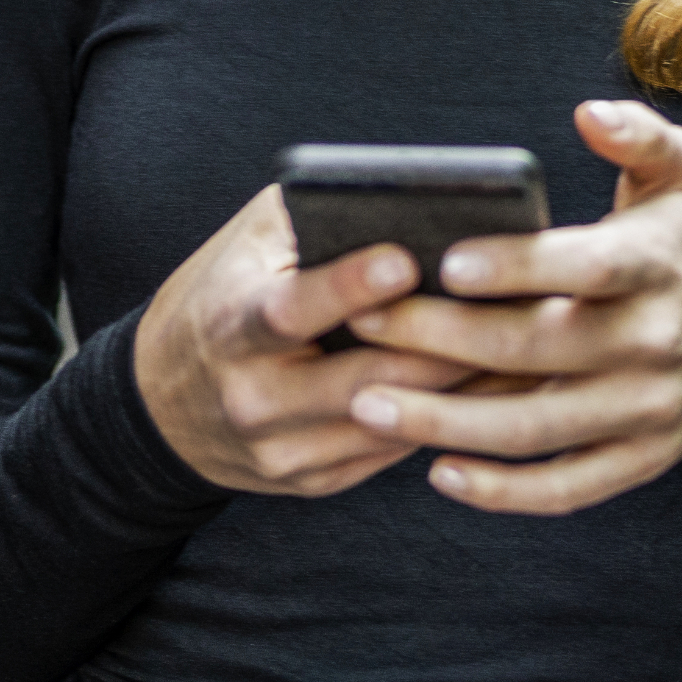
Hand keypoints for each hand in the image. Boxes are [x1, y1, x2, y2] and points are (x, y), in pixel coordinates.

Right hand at [137, 184, 482, 496]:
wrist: (160, 404)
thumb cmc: (219, 299)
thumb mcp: (243, 247)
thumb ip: (308, 218)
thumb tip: (403, 199)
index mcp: (230, 327)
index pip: (290, 309)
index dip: (348, 286)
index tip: (406, 259)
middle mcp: (253, 398)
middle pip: (364, 380)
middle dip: (441, 348)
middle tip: (511, 311)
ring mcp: (283, 451)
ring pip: (392, 423)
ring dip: (462, 389)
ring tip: (521, 348)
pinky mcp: (312, 482)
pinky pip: (392, 453)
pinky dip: (443, 419)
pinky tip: (489, 388)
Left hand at [339, 99, 681, 514]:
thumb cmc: (676, 240)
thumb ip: (641, 134)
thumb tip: (591, 113)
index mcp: (656, 267)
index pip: (583, 268)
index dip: (516, 266)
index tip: (444, 262)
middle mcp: (657, 344)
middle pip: (536, 348)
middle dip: (440, 338)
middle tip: (361, 323)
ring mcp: (648, 412)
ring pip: (535, 428)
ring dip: (444, 423)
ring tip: (366, 406)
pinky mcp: (640, 461)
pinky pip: (565, 490)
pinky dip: (501, 492)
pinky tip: (437, 472)